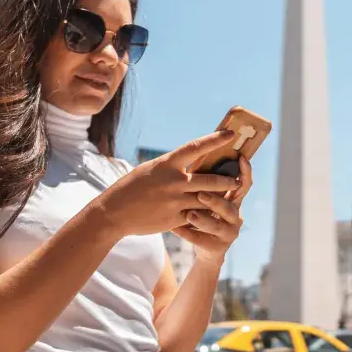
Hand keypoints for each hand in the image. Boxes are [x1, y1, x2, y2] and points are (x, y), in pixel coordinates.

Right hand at [98, 131, 240, 237]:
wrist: (114, 212)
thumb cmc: (132, 188)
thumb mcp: (151, 170)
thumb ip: (171, 167)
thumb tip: (190, 163)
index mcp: (167, 164)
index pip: (196, 147)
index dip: (215, 139)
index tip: (230, 133)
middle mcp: (174, 181)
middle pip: (210, 179)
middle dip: (227, 180)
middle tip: (237, 179)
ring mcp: (175, 201)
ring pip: (207, 199)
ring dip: (221, 199)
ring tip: (232, 197)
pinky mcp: (175, 218)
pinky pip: (197, 216)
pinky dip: (206, 215)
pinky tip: (214, 215)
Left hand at [172, 155, 253, 263]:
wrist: (203, 245)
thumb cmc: (203, 212)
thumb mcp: (207, 197)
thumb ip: (206, 180)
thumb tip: (199, 152)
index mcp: (233, 199)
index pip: (244, 183)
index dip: (245, 171)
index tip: (241, 157)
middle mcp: (235, 215)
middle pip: (229, 205)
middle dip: (216, 200)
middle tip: (201, 194)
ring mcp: (229, 232)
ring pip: (218, 225)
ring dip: (203, 220)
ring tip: (189, 215)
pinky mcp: (217, 248)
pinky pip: (202, 240)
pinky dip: (188, 234)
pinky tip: (174, 229)